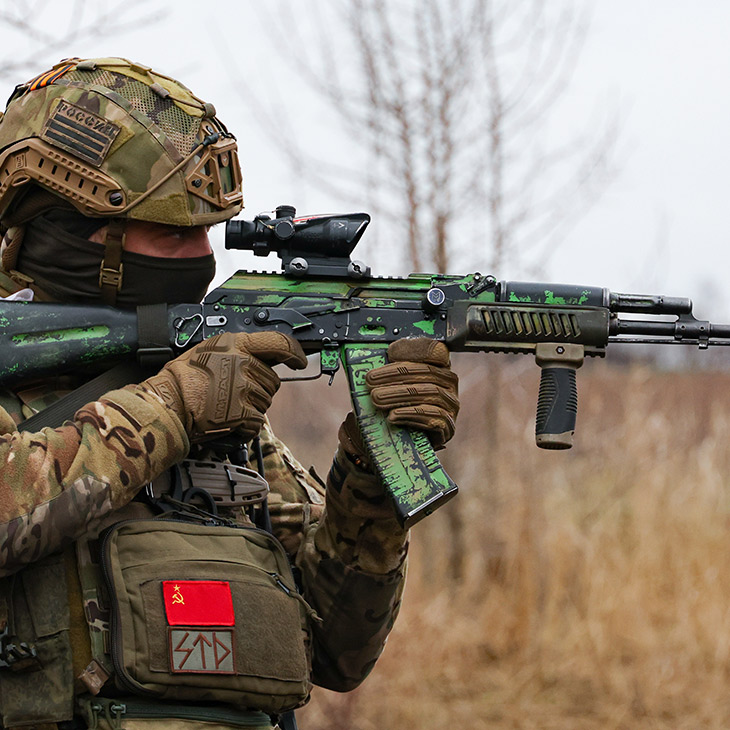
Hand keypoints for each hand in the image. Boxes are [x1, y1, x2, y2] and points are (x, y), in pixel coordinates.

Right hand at [143, 331, 306, 440]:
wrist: (167, 403)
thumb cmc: (182, 378)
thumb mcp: (210, 350)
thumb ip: (237, 351)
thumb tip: (260, 357)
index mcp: (236, 344)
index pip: (278, 343)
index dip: (294, 353)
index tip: (299, 361)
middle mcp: (243, 363)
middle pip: (272, 380)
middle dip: (260, 389)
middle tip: (235, 394)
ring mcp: (243, 387)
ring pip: (266, 402)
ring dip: (252, 408)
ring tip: (226, 406)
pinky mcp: (241, 411)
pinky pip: (257, 423)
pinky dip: (246, 427)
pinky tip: (229, 422)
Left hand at [366, 338, 458, 447]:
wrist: (400, 440)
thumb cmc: (395, 406)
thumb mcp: (390, 384)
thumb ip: (389, 369)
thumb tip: (376, 356)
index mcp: (438, 366)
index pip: (435, 350)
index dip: (415, 349)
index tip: (390, 353)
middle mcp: (449, 383)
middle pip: (426, 372)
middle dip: (394, 375)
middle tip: (370, 381)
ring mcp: (451, 405)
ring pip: (429, 393)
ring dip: (399, 395)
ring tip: (376, 399)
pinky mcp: (448, 426)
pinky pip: (433, 416)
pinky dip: (411, 414)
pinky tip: (392, 415)